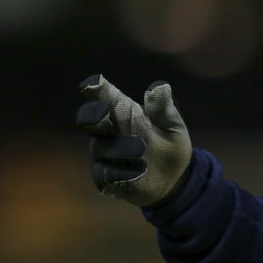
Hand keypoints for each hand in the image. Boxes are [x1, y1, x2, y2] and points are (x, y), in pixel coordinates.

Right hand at [76, 74, 191, 206]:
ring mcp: (104, 155)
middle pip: (88, 119)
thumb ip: (163, 108)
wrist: (174, 178)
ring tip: (141, 150)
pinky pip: (106, 174)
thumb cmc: (168, 143)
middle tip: (105, 114)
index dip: (95, 88)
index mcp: (122, 111)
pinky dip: (122, 171)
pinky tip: (139, 170)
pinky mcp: (106, 179)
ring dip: (120, 148)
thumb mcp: (172, 125)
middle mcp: (108, 131)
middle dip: (93, 115)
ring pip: (101, 148)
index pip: (103, 96)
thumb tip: (160, 86)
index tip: (91, 83)